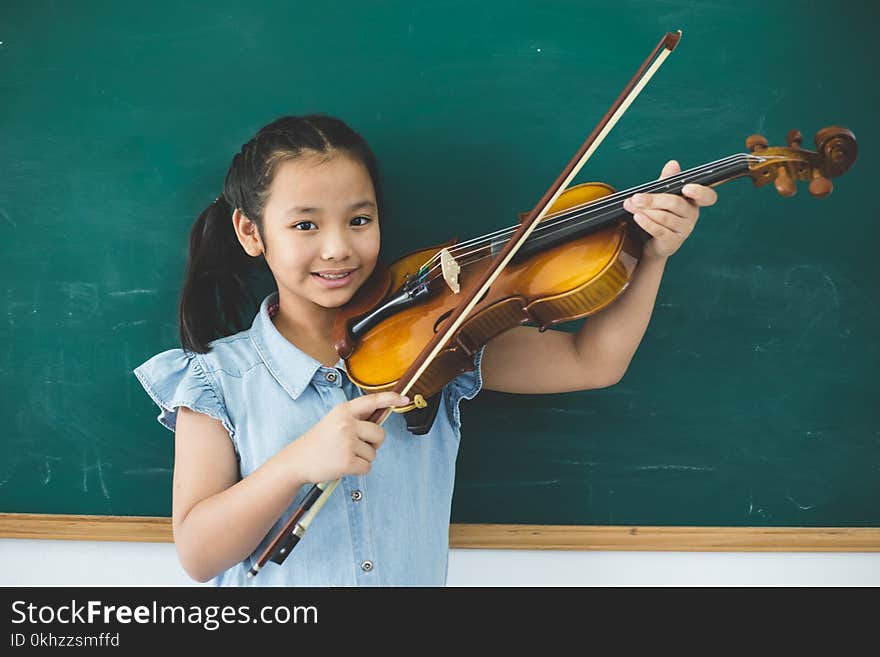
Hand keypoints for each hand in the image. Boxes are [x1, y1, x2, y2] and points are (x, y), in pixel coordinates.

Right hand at [292, 391, 408, 482]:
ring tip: (343, 455)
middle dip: (373, 443)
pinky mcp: (347, 461)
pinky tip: (343, 466)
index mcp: (343, 411)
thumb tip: (382, 416)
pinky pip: (367, 467)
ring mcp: (347, 442)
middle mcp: (347, 423)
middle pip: (380, 434)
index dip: (390, 398)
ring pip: (374, 453)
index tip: (403, 399)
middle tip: (354, 446)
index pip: (372, 401)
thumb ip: (355, 419)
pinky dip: (358, 470)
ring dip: (363, 458)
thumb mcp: (333, 422)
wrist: (296, 461)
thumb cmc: (317, 442)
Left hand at [622, 159, 717, 259]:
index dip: (700, 192)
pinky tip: (637, 217)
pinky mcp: (673, 241)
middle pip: (675, 203)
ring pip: (664, 217)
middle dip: (653, 199)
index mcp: (693, 200)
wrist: (649, 242)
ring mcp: (684, 229)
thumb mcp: (661, 194)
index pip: (707, 196)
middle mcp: (692, 214)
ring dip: (645, 211)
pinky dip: (646, 223)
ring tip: (630, 206)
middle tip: (636, 197)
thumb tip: (673, 164)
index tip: (687, 188)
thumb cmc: (658, 214)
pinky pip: (660, 230)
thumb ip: (667, 180)